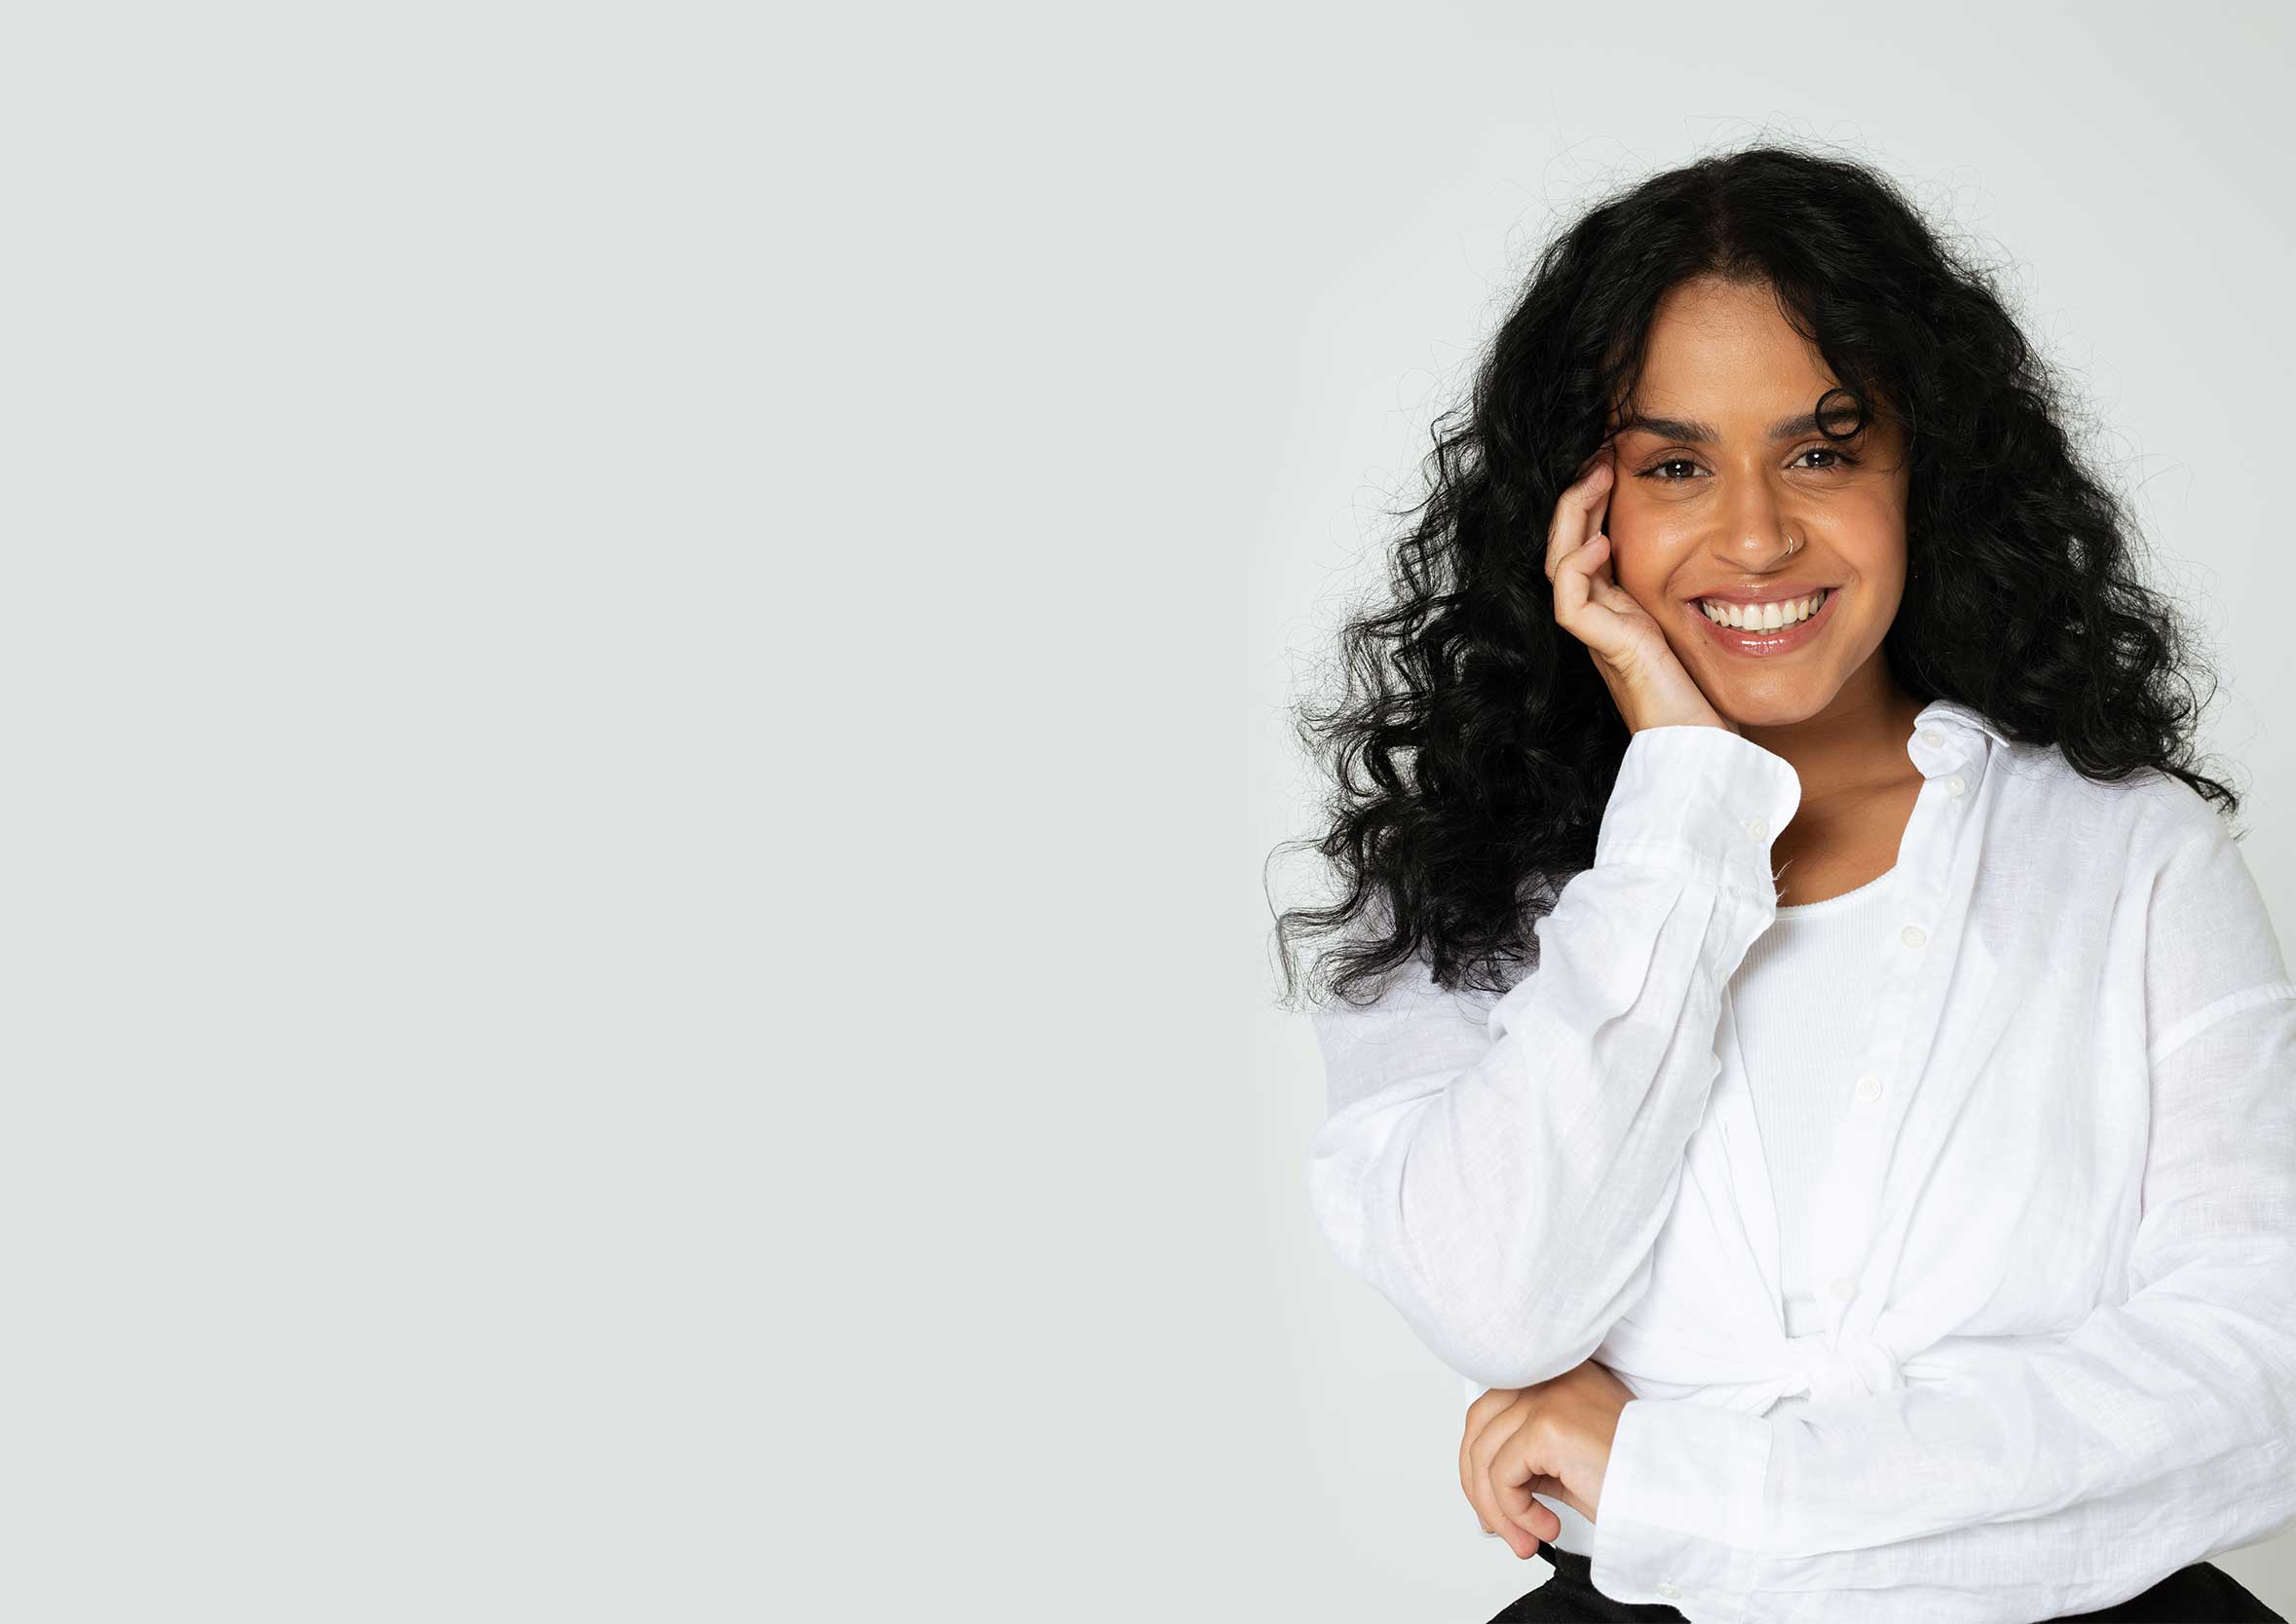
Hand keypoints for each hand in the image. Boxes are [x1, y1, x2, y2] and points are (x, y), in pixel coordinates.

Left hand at [1458, 1356, 1638, 1559]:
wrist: (1676, 1492)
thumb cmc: (1635, 1477)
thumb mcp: (1570, 1457)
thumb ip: (1529, 1455)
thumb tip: (1485, 1489)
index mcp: (1557, 1374)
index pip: (1491, 1409)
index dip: (1481, 1459)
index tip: (1493, 1505)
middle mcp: (1550, 1375)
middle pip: (1478, 1427)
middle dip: (1479, 1487)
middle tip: (1499, 1529)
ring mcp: (1547, 1396)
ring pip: (1484, 1456)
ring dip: (1498, 1510)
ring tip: (1526, 1540)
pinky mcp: (1547, 1425)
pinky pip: (1502, 1476)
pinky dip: (1515, 1512)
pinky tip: (1546, 1526)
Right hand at [1544, 453, 1734, 736]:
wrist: (1705, 749)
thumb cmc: (1710, 696)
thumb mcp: (1705, 623)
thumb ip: (1699, 590)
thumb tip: (1734, 548)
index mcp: (1621, 609)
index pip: (1590, 543)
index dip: (1595, 502)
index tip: (1614, 463)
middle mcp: (1604, 617)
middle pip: (1566, 545)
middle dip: (1580, 496)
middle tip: (1600, 456)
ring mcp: (1601, 634)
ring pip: (1559, 563)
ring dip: (1573, 516)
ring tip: (1596, 478)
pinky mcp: (1607, 650)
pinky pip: (1569, 601)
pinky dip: (1578, 567)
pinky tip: (1603, 544)